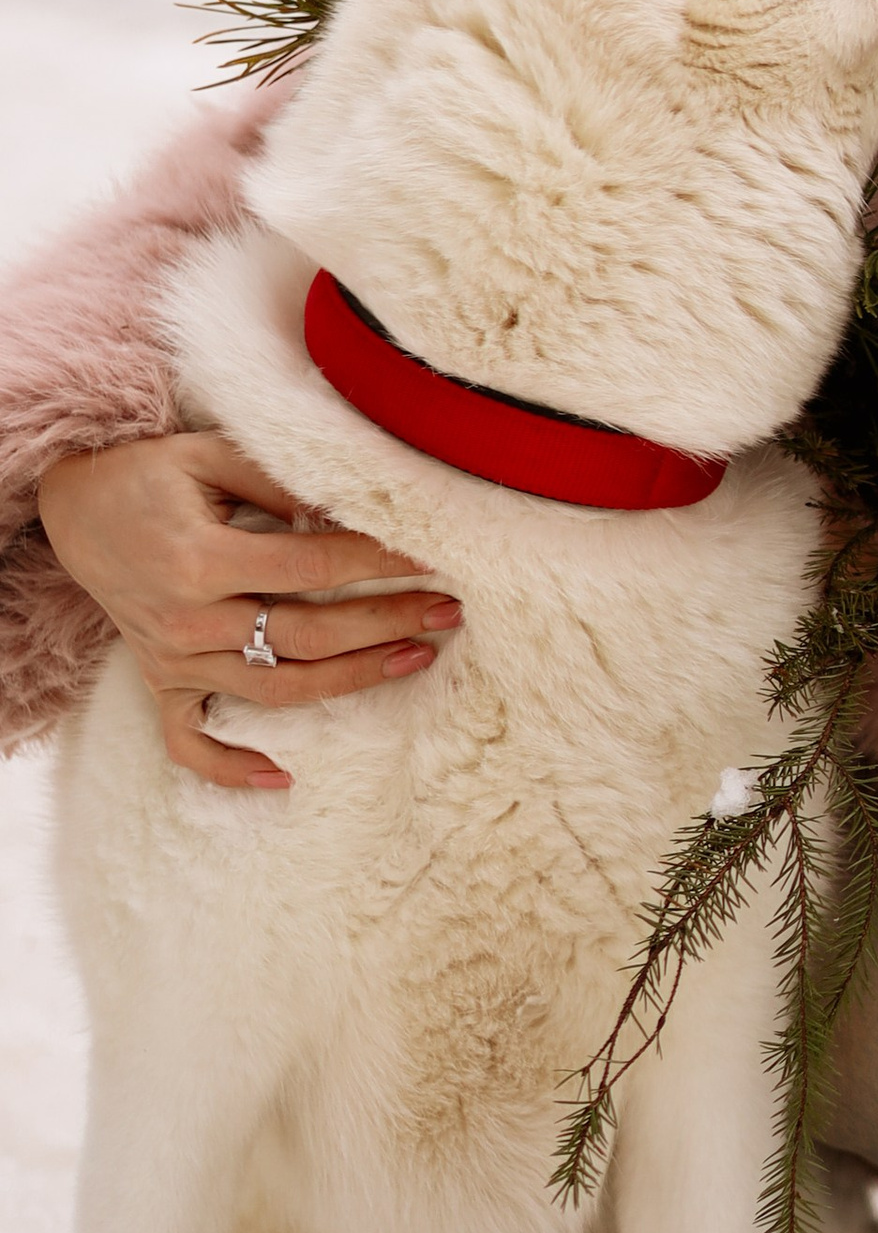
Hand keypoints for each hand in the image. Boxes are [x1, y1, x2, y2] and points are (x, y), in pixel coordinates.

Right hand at [37, 431, 462, 791]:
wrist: (74, 507)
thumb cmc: (149, 474)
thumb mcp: (209, 455)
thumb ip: (278, 479)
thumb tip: (349, 507)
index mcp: (201, 559)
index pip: (312, 567)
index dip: (377, 562)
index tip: (431, 557)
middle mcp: (188, 619)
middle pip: (307, 637)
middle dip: (386, 623)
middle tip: (448, 611)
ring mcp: (174, 658)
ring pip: (277, 689)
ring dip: (352, 679)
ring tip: (417, 658)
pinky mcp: (161, 681)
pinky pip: (190, 742)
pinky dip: (230, 767)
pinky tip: (283, 777)